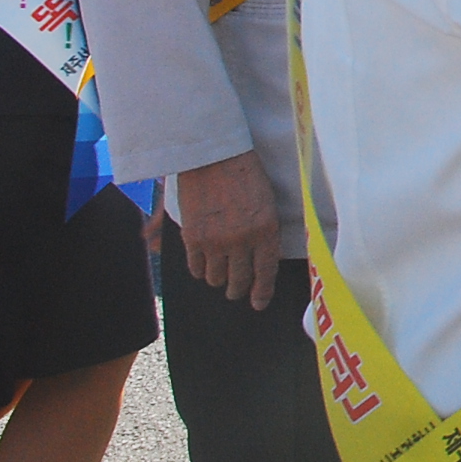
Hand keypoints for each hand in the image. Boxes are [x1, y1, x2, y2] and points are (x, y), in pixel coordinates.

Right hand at [174, 152, 280, 308]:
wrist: (214, 157)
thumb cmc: (246, 175)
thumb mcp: (268, 203)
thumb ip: (266, 233)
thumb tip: (264, 261)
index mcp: (266, 230)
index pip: (266, 273)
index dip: (262, 293)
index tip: (259, 304)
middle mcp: (241, 240)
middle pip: (238, 282)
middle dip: (239, 290)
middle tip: (238, 290)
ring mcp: (215, 241)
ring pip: (216, 279)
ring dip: (219, 279)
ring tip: (222, 271)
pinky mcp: (192, 238)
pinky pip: (196, 269)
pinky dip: (200, 270)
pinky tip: (205, 263)